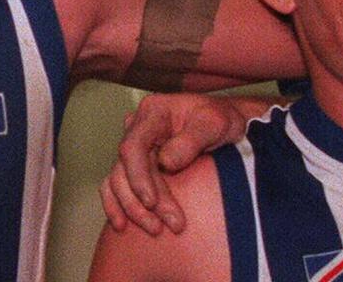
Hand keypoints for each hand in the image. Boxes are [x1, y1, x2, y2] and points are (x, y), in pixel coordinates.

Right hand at [101, 92, 278, 234]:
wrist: (225, 125)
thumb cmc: (220, 120)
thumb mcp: (215, 123)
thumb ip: (192, 139)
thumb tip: (165, 163)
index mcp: (152, 113)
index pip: (133, 146)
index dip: (138, 177)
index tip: (152, 202)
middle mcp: (137, 128)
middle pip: (126, 169)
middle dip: (142, 202)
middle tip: (170, 225)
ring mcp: (136, 147)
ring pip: (118, 180)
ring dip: (132, 208)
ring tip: (155, 229)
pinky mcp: (137, 164)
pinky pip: (116, 184)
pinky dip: (116, 204)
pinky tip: (122, 225)